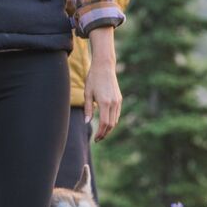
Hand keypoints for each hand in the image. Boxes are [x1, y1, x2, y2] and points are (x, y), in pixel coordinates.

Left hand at [83, 26, 121, 140]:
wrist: (104, 67)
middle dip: (105, 133)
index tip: (95, 139)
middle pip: (111, 124)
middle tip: (98, 139)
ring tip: (101, 133)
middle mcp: (113, 103)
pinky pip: (117, 114)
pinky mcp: (119, 99)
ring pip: (115, 120)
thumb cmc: (93, 79)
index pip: (104, 123)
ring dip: (109, 128)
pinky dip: (112, 121)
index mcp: (105, 103)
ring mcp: (118, 101)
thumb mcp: (87, 94)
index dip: (100, 133)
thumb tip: (87, 122)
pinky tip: (106, 123)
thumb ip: (88, 109)